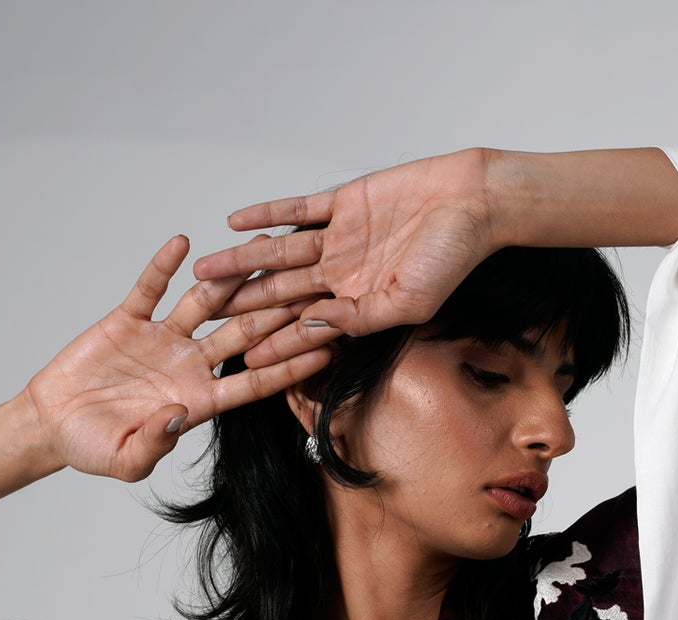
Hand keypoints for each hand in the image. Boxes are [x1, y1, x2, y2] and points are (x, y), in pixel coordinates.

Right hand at [22, 234, 336, 482]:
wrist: (53, 425)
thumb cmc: (93, 449)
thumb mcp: (126, 460)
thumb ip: (155, 443)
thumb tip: (179, 414)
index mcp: (198, 401)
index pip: (253, 382)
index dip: (288, 366)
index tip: (323, 349)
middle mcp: (188, 365)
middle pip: (241, 335)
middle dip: (275, 312)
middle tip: (311, 287)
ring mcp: (162, 339)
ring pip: (204, 302)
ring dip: (232, 278)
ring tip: (262, 249)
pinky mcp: (129, 319)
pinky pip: (150, 287)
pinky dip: (163, 265)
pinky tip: (184, 242)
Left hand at [190, 148, 496, 367]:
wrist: (474, 202)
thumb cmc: (452, 259)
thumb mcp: (406, 303)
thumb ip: (358, 317)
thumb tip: (312, 327)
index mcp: (357, 303)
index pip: (306, 328)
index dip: (275, 343)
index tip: (243, 359)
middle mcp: (342, 273)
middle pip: (283, 292)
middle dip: (244, 306)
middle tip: (203, 317)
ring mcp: (339, 238)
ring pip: (280, 253)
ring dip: (243, 262)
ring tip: (206, 272)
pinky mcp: (342, 203)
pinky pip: (297, 210)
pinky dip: (268, 214)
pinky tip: (236, 223)